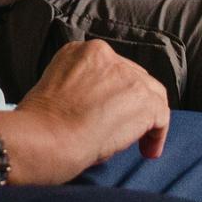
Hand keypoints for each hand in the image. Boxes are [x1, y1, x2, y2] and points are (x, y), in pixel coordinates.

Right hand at [9, 40, 170, 182]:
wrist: (44, 137)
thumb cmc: (39, 126)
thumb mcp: (55, 91)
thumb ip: (81, 90)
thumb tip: (102, 112)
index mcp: (78, 51)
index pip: (109, 69)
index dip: (114, 93)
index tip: (109, 113)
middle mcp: (104, 55)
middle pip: (133, 78)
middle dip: (132, 103)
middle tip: (127, 128)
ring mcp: (127, 75)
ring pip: (151, 94)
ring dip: (147, 119)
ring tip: (141, 144)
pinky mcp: (143, 99)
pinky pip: (161, 116)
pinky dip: (157, 135)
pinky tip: (147, 151)